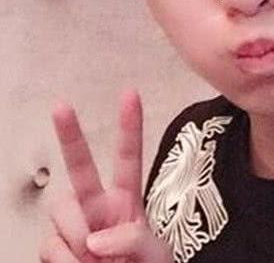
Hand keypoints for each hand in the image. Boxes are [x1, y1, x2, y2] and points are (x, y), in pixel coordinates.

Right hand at [39, 89, 172, 262]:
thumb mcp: (156, 255)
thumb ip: (135, 240)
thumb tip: (95, 238)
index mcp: (126, 201)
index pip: (129, 157)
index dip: (130, 126)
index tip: (131, 94)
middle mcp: (97, 207)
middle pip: (80, 166)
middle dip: (70, 136)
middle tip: (61, 106)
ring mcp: (76, 226)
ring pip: (61, 209)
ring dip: (76, 236)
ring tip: (94, 259)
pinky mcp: (56, 248)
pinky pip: (50, 246)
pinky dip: (65, 261)